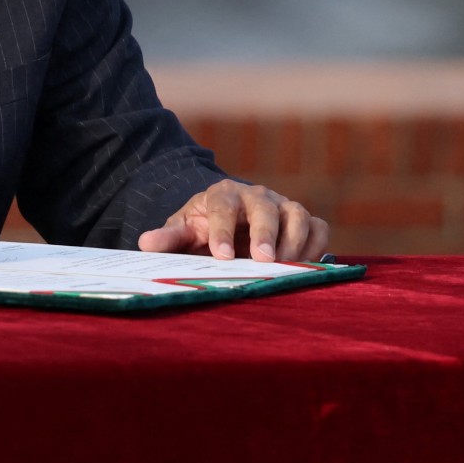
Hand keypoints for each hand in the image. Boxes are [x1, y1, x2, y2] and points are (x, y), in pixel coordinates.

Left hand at [139, 179, 328, 261]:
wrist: (230, 219)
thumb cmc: (206, 227)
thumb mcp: (185, 230)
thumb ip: (168, 237)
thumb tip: (145, 244)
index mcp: (223, 195)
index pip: (222, 207)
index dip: (222, 230)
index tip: (220, 256)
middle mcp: (257, 196)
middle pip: (264, 207)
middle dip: (264, 233)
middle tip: (263, 260)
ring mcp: (283, 206)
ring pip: (297, 215)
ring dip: (294, 241)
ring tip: (285, 267)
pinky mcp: (304, 220)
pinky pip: (319, 227)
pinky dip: (317, 245)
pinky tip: (306, 266)